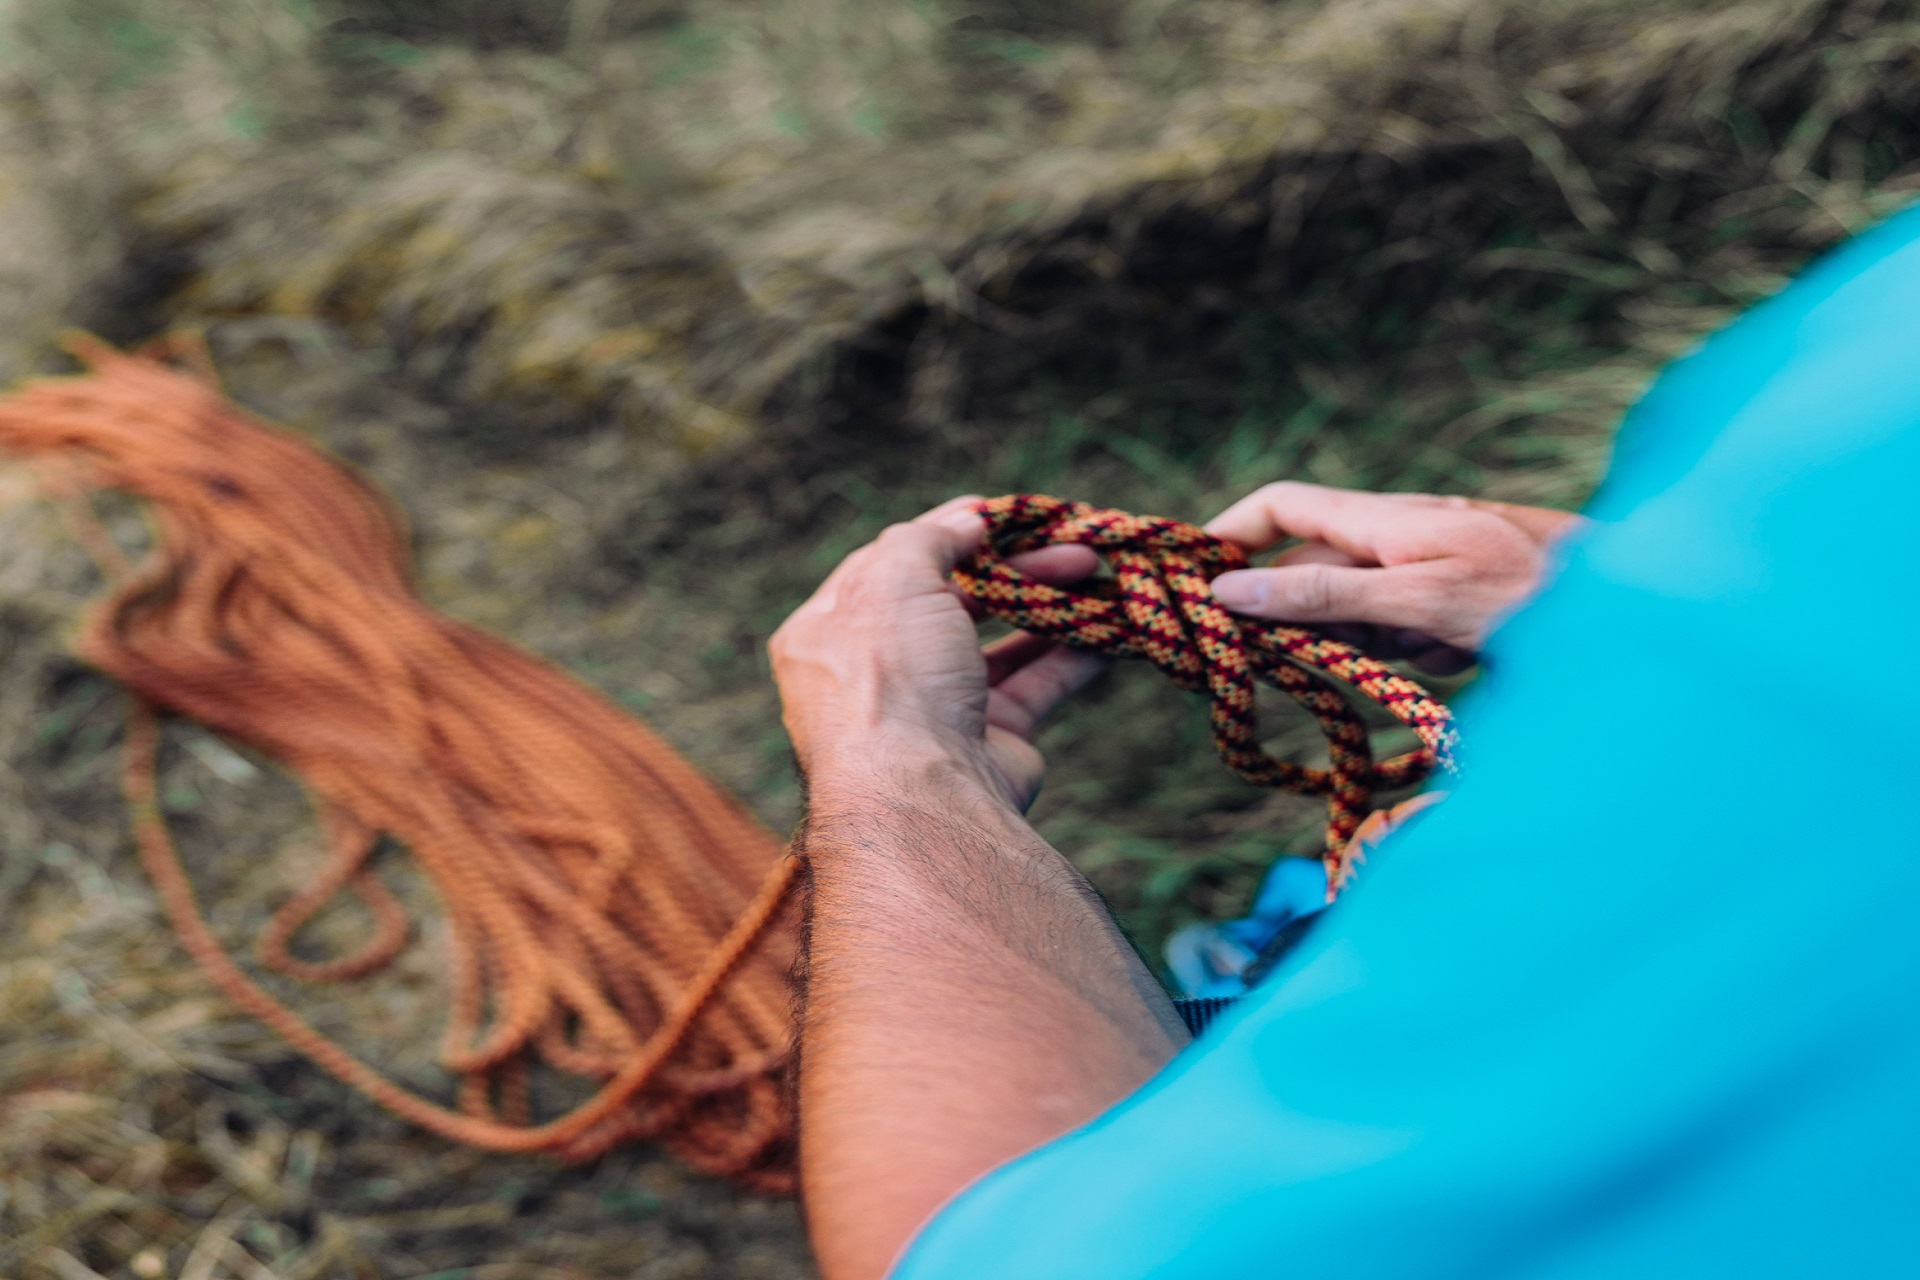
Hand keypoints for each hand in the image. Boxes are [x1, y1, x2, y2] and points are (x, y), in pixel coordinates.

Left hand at [769, 496, 1105, 810]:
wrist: (924, 793)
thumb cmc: (892, 675)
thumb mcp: (896, 579)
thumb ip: (930, 537)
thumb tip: (969, 520)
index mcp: (831, 630)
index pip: (892, 565)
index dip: (947, 533)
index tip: (1002, 515)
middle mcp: (879, 671)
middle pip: (953, 602)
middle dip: (1015, 568)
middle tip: (1074, 548)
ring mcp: (934, 709)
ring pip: (998, 644)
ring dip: (1050, 607)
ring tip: (1099, 576)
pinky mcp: (987, 741)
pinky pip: (1034, 686)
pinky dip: (1072, 655)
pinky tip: (1111, 628)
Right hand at [1205, 482, 1582, 673]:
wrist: (1637, 616)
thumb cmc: (1534, 597)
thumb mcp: (1417, 601)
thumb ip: (1324, 598)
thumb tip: (1231, 592)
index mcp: (1386, 518)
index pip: (1282, 507)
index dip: (1229, 534)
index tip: (1190, 580)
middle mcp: (1403, 536)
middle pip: (1315, 573)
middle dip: (1309, 621)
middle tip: (1319, 660)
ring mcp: (1431, 569)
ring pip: (1360, 612)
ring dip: (1373, 646)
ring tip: (1429, 655)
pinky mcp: (1457, 604)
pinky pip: (1405, 633)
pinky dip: (1416, 655)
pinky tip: (1459, 661)